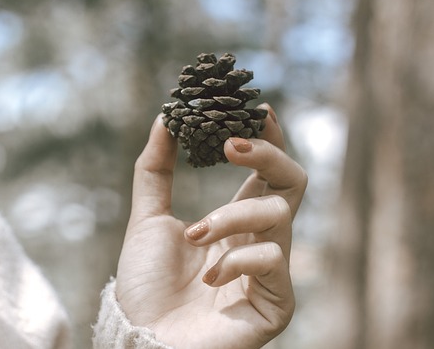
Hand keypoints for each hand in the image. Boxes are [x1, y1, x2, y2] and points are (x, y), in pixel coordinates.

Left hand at [115, 104, 306, 348]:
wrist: (141, 341)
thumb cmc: (147, 286)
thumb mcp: (148, 219)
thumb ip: (156, 169)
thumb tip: (164, 117)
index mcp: (237, 220)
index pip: (267, 171)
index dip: (268, 138)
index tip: (256, 108)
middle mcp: (261, 240)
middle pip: (292, 182)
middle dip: (268, 155)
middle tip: (231, 145)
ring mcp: (273, 272)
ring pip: (278, 216)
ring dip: (231, 216)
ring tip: (194, 234)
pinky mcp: (277, 303)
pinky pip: (274, 261)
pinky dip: (236, 260)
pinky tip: (208, 280)